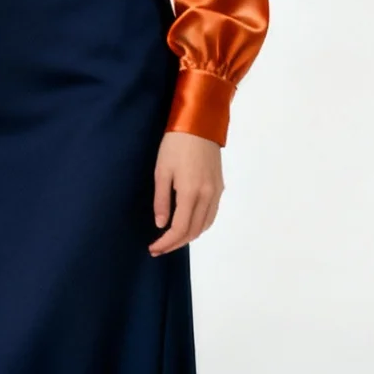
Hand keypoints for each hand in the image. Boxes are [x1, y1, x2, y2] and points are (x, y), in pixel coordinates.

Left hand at [149, 131, 221, 255]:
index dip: (166, 242)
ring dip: (188, 236)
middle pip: (193, 231)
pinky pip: (211, 214)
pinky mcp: (220, 186)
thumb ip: (161, 200)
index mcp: (191, 193)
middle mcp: (207, 196)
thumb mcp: (161, 171)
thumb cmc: (174, 145)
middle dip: (176, 244)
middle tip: (159, 248)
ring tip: (171, 239)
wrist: (198, 125)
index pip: (180, 228)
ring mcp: (216, 192)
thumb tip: (161, 225)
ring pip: (205, 225)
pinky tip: (188, 224)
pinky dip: (200, 225)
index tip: (153, 248)